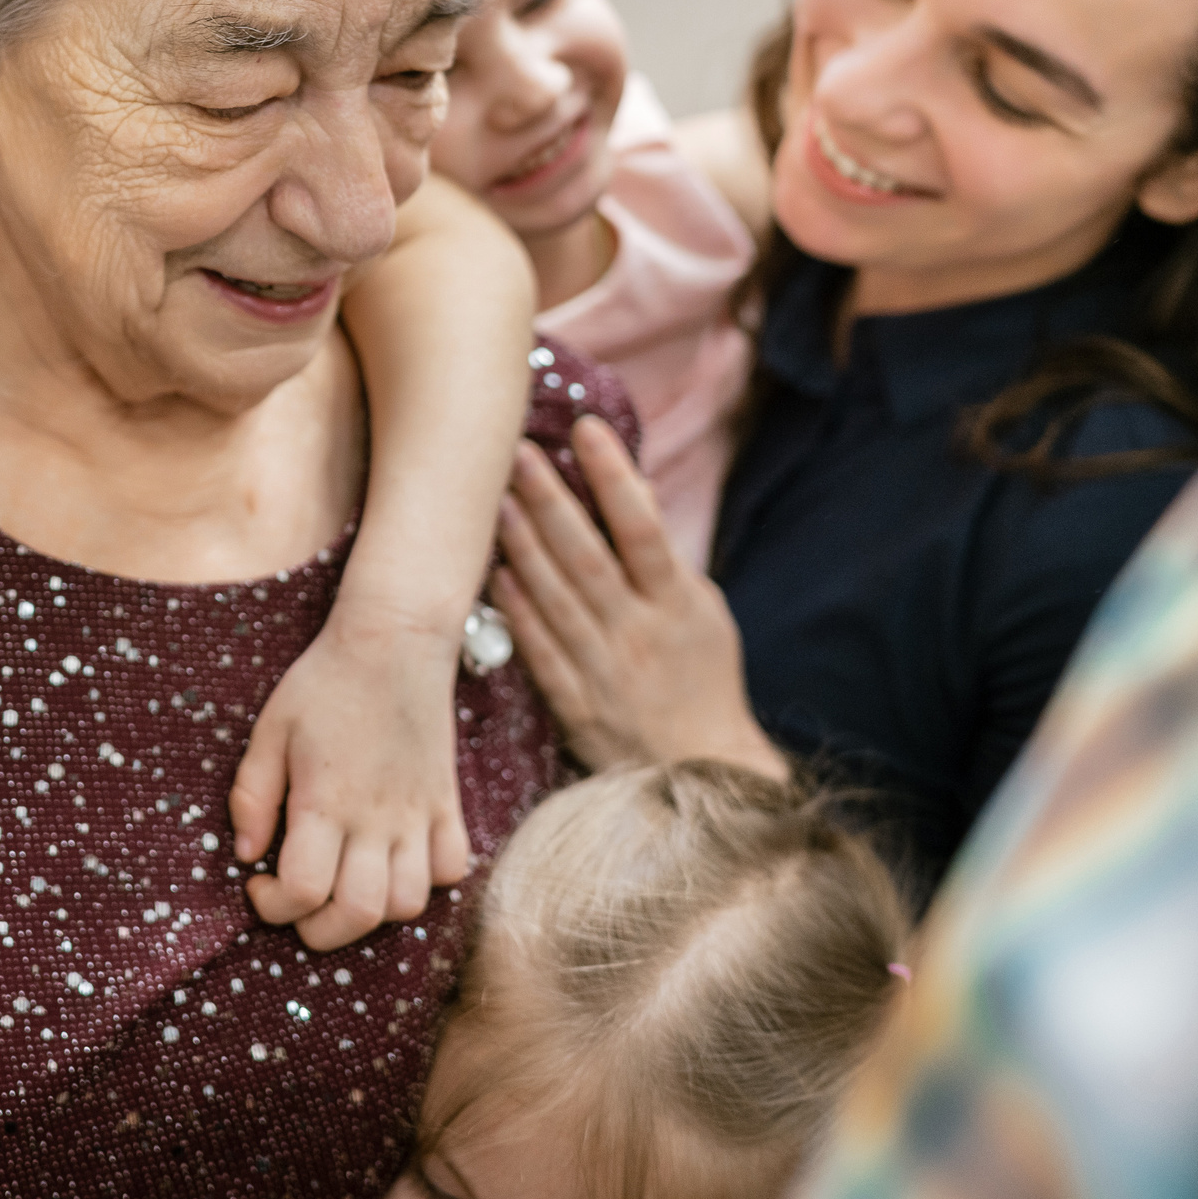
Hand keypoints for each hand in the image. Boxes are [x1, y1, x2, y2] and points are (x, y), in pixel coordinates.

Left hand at [230, 603, 470, 949]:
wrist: (394, 641)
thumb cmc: (323, 683)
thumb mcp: (269, 731)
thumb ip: (251, 796)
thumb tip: (247, 855)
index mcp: (325, 801)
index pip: (303, 890)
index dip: (274, 905)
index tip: (261, 885)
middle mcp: (376, 818)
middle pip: (359, 913)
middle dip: (320, 929)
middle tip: (299, 904)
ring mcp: (419, 813)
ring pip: (409, 902)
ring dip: (373, 911)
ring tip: (346, 884)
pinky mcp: (448, 804)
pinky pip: (452, 868)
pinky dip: (428, 879)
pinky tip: (396, 860)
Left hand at [493, 419, 784, 778]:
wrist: (704, 770)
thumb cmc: (701, 677)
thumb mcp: (700, 610)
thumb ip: (661, 555)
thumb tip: (629, 487)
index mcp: (678, 603)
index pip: (643, 527)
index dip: (614, 476)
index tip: (587, 428)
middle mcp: (638, 631)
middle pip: (585, 555)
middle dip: (549, 498)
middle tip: (516, 452)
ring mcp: (603, 668)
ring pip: (555, 596)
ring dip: (522, 544)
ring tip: (493, 497)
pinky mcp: (575, 703)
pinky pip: (539, 649)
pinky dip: (516, 609)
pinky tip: (493, 573)